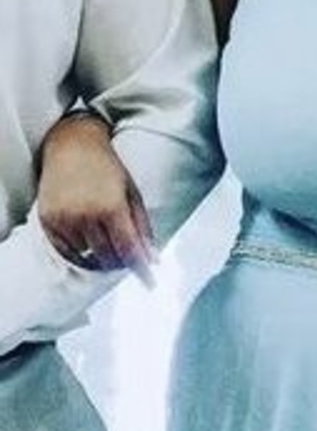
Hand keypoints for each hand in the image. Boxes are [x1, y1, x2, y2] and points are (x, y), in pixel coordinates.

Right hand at [38, 113, 155, 285]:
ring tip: (103, 235)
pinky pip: (67, 251)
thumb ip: (142, 228)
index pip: (128, 250)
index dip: (141, 271)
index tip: (151, 284)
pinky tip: (86, 236)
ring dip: (100, 254)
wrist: (71, 145)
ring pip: (87, 257)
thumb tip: (154, 259)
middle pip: (108, 258)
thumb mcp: (132, 194)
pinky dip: (80, 251)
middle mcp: (85, 215)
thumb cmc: (108, 169)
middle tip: (126, 253)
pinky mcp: (48, 221)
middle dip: (121, 260)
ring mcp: (64, 219)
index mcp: (111, 207)